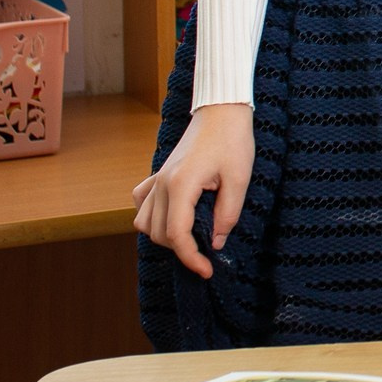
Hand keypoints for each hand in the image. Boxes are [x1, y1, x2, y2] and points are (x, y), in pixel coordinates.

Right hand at [131, 103, 255, 279]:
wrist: (222, 110)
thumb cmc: (233, 140)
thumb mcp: (240, 179)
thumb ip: (227, 214)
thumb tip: (215, 242)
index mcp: (181, 185)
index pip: (177, 235)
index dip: (191, 258)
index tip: (208, 270)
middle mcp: (161, 184)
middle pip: (159, 233)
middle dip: (181, 250)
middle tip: (208, 254)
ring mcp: (157, 179)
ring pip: (144, 222)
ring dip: (164, 235)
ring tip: (191, 236)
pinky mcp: (158, 174)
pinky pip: (141, 202)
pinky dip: (151, 216)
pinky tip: (171, 215)